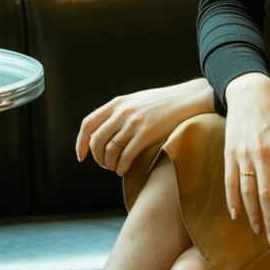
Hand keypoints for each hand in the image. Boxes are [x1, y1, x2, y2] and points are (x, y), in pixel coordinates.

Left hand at [76, 77, 213, 175]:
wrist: (188, 98)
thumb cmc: (163, 102)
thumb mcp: (137, 100)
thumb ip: (120, 111)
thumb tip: (104, 131)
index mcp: (117, 103)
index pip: (88, 123)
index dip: (81, 142)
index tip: (81, 156)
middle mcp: (122, 112)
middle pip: (96, 140)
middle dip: (97, 157)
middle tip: (103, 165)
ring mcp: (134, 122)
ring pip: (110, 150)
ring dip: (109, 164)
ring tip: (115, 168)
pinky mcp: (147, 133)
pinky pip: (126, 156)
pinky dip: (122, 167)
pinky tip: (124, 170)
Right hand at [224, 72, 269, 244]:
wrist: (249, 93)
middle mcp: (263, 153)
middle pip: (266, 194)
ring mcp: (244, 154)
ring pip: (248, 191)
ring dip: (253, 214)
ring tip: (259, 230)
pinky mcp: (230, 153)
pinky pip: (230, 182)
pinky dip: (233, 200)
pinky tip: (237, 215)